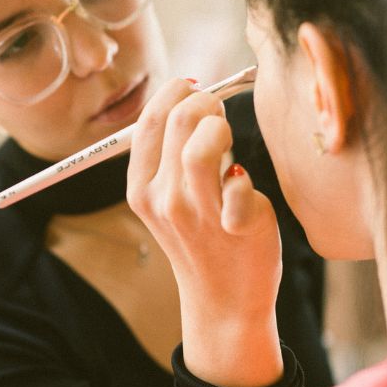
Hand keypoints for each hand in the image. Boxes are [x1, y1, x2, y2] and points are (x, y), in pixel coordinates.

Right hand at [127, 78, 283, 386]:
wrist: (223, 300)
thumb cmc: (201, 238)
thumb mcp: (168, 200)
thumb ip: (170, 156)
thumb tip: (191, 97)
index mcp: (141, 189)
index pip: (148, 122)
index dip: (173, 93)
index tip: (193, 86)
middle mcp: (164, 200)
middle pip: (180, 120)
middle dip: (206, 102)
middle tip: (219, 111)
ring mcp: (199, 215)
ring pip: (204, 143)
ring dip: (222, 128)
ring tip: (230, 138)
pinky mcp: (237, 225)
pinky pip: (241, 181)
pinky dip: (246, 176)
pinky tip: (243, 185)